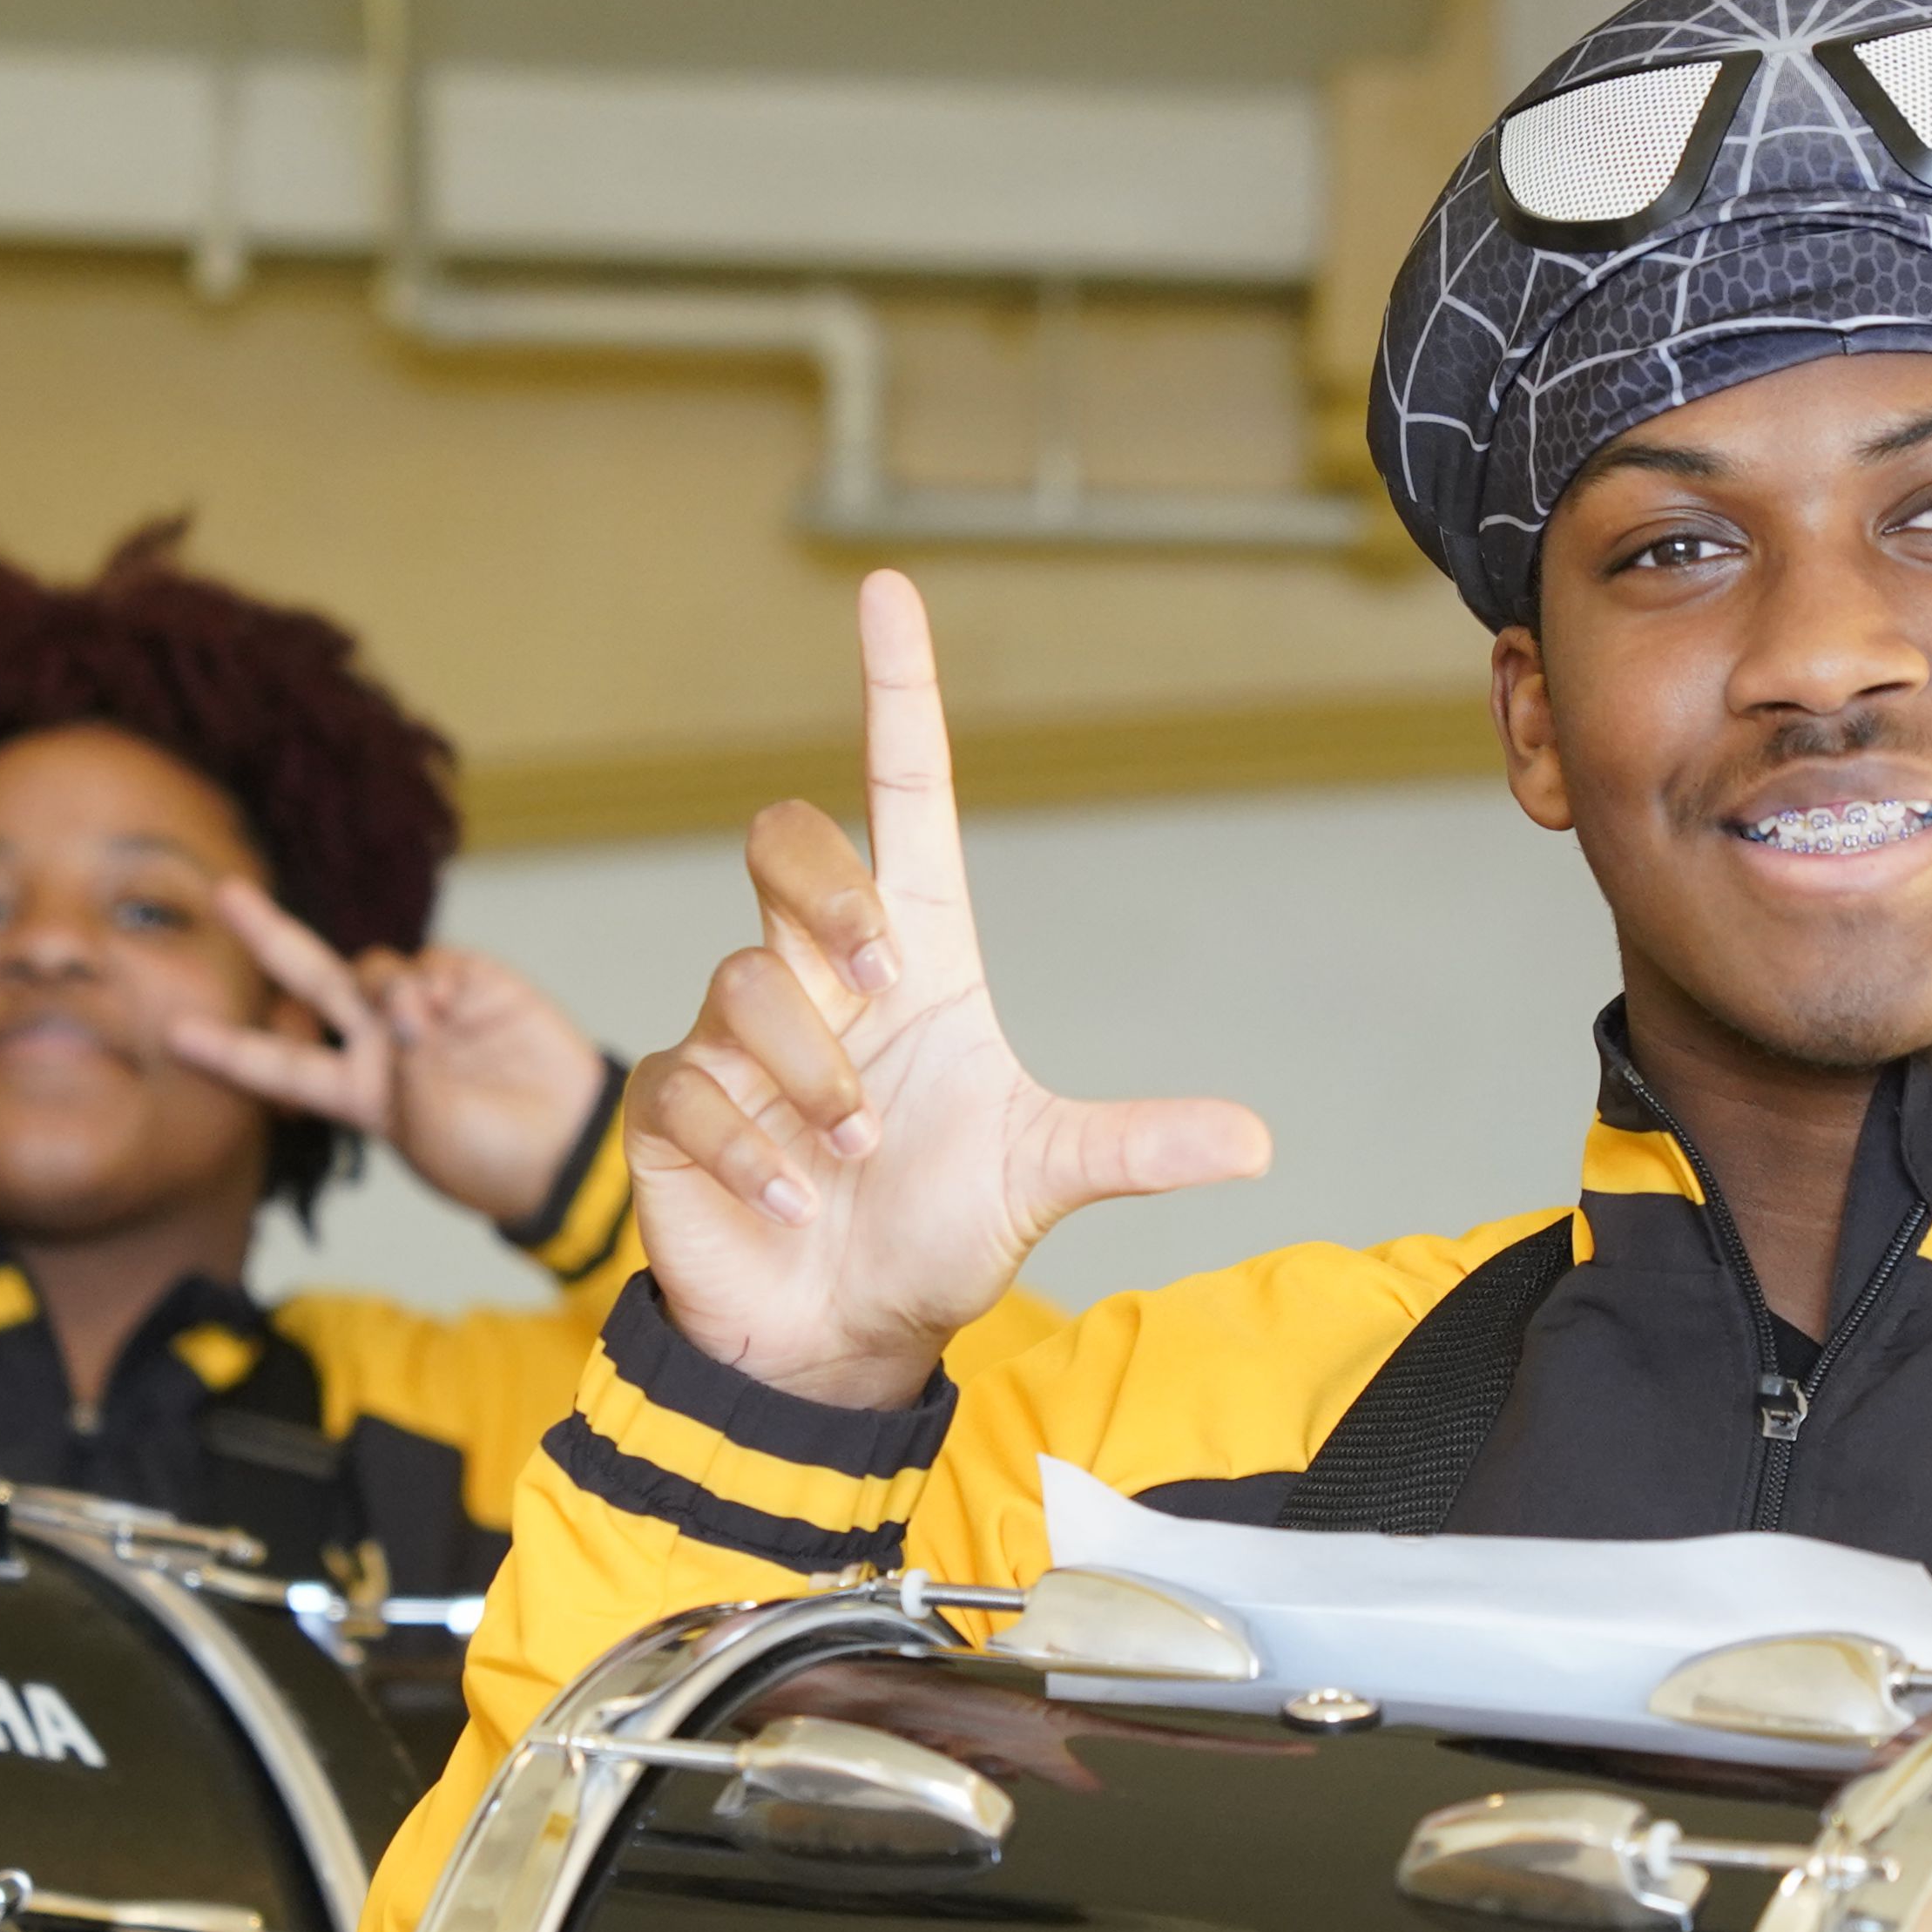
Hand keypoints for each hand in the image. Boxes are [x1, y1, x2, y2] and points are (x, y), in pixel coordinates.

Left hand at [167, 884, 610, 1230]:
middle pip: (309, 980)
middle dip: (268, 936)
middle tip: (224, 894)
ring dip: (382, 987)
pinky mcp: (470, 985)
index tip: (174, 1035)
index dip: (227, 1050)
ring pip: (370, 966)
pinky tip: (442, 1014)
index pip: (278, 1066)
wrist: (568, 1145)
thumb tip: (405, 995)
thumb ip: (400, 1056)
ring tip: (418, 1027)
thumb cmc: (488, 1157)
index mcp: (355, 1094)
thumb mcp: (422, 1125)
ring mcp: (423, 1011)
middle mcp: (379, 1045)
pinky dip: (425, 983)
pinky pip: (427, 963)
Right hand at [620, 573, 1270, 1406]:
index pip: (901, 795)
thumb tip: (1256, 1141)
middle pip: (786, 843)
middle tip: (879, 995)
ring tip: (845, 1161)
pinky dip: (745, 1149)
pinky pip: (690, 1084)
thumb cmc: (930, 1239)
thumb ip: (1133, 1146)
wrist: (834, 1342)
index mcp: (916, 963)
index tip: (889, 590)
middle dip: (828, 902)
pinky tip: (782, 1200)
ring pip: (746, 985)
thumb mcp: (1039, 1177)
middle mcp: (820, 978)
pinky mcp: (675, 1102)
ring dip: (810, 1081)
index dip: (897, 693)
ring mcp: (738, 1035)